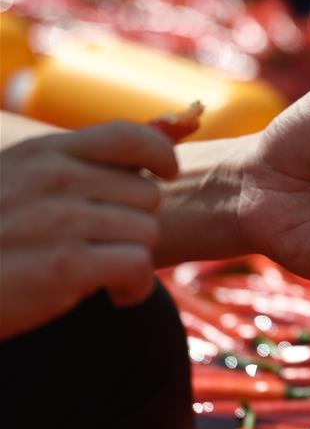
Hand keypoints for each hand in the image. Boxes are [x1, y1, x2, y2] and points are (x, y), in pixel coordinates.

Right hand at [0, 122, 176, 339]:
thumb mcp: (22, 181)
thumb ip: (82, 163)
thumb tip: (169, 134)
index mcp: (44, 152)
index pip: (128, 135)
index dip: (161, 155)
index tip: (164, 174)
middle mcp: (53, 179)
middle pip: (147, 194)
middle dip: (136, 224)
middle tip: (108, 246)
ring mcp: (58, 220)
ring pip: (147, 232)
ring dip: (136, 260)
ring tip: (106, 273)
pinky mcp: (64, 266)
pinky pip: (138, 266)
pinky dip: (135, 286)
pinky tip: (114, 294)